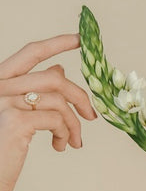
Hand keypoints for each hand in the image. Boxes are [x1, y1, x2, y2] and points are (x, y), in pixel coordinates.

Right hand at [0, 34, 96, 190]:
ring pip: (59, 100)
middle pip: (54, 78)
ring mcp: (6, 101)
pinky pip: (57, 118)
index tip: (80, 39)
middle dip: (80, 96)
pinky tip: (60, 146)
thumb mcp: (17, 115)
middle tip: (91, 117)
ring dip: (73, 123)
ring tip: (72, 141)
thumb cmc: (2, 150)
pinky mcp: (16, 120)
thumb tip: (59, 70)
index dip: (57, 43)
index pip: (30, 53)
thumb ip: (34, 91)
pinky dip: (66, 132)